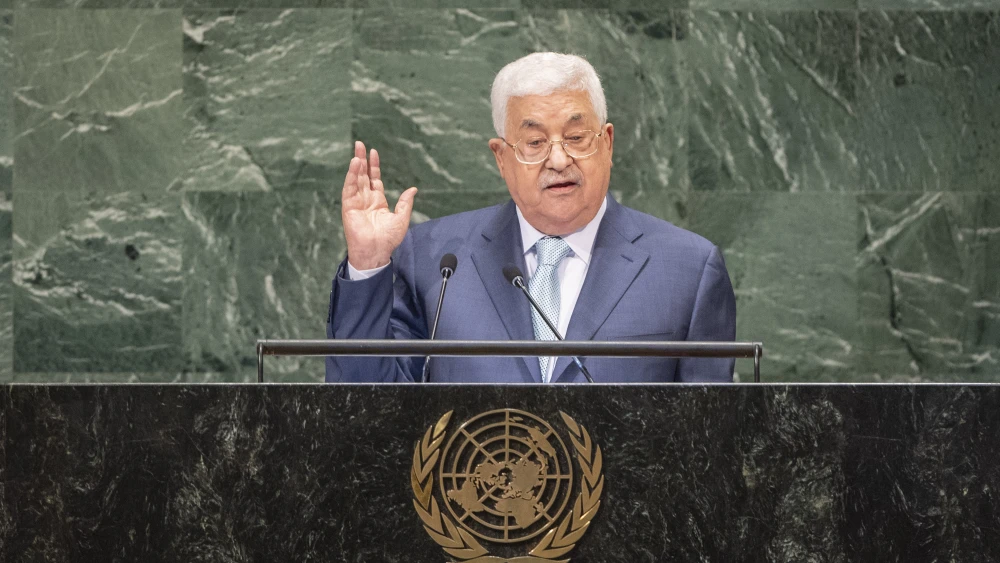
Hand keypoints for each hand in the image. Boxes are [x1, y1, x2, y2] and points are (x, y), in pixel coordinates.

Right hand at [341, 141, 417, 269]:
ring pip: (355, 180)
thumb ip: (405, 202)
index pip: (374, 179)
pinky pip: (349, 189)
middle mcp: (366, 200)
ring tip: (357, 152)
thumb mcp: (401, 218)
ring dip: (356, 166)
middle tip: (359, 144)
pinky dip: (351, 177)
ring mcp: (356, 203)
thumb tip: (413, 189)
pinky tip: (355, 166)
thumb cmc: (388, 239)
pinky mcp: (349, 207)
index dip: (374, 166)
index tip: (373, 152)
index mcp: (378, 201)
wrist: (376, 251)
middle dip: (362, 160)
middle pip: (363, 175)